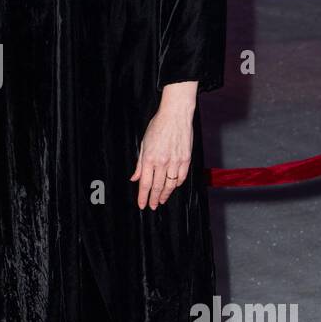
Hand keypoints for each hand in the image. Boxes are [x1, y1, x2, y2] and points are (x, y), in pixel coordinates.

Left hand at [130, 85, 194, 208]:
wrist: (176, 115)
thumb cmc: (158, 126)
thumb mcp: (144, 143)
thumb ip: (140, 163)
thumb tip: (134, 178)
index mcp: (149, 158)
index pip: (145, 183)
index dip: (143, 196)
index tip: (142, 204)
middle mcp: (162, 162)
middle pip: (156, 187)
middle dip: (153, 199)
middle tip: (152, 206)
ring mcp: (175, 161)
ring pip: (169, 185)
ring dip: (165, 195)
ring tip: (161, 200)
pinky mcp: (186, 159)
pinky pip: (181, 177)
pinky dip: (177, 184)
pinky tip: (172, 187)